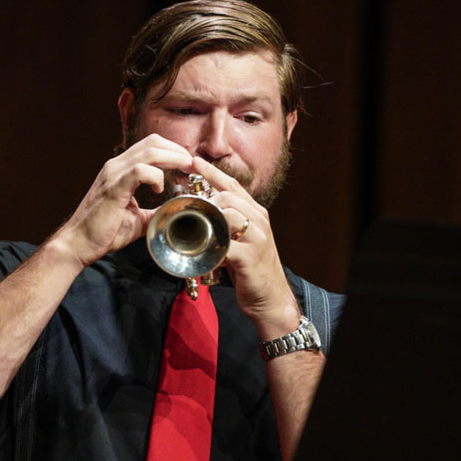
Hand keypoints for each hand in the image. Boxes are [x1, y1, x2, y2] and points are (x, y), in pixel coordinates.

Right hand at [54, 134, 192, 267]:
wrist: (78, 244)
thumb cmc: (104, 232)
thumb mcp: (137, 219)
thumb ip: (154, 211)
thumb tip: (175, 212)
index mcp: (121, 170)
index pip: (151, 146)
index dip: (173, 151)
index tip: (188, 165)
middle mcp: (116, 166)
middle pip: (153, 142)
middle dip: (178, 151)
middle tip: (192, 165)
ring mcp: (114, 174)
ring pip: (150, 151)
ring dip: (173, 158)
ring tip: (185, 170)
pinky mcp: (114, 187)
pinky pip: (140, 170)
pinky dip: (156, 176)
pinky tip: (160, 188)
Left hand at [192, 157, 301, 338]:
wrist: (271, 298)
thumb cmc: (251, 269)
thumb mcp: (242, 240)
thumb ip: (227, 225)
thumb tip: (203, 215)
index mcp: (256, 213)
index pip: (232, 185)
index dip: (212, 172)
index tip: (193, 161)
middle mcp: (259, 220)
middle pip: (228, 196)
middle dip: (206, 199)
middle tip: (188, 207)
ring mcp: (257, 237)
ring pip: (229, 214)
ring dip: (209, 220)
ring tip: (196, 229)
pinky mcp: (250, 256)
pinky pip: (226, 244)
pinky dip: (212, 247)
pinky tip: (204, 252)